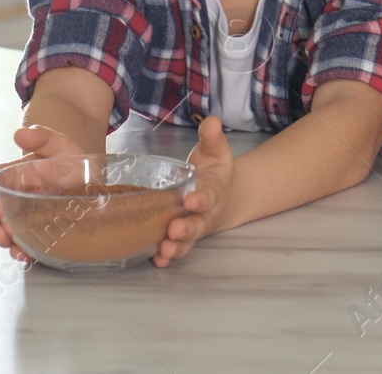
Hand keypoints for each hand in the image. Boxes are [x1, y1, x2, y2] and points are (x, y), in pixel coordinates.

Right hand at [0, 125, 85, 260]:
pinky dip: (22, 251)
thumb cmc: (69, 161)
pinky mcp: (40, 235)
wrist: (93, 179)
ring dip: (1, 235)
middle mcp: (16, 199)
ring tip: (3, 235)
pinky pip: (26, 246)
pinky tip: (22, 251)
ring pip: (6, 230)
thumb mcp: (58, 145)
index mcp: (15, 177)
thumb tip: (20, 134)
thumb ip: (40, 138)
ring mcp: (26, 219)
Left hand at [153, 116, 235, 264]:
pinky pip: (176, 250)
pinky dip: (167, 257)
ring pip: (187, 242)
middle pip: (197, 224)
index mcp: (213, 190)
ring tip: (164, 250)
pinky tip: (156, 260)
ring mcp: (194, 228)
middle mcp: (205, 213)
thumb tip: (212, 120)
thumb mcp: (216, 151)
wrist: (225, 197)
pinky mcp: (183, 238)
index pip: (208, 195)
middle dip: (186, 229)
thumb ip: (212, 138)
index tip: (191, 200)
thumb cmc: (214, 171)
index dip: (201, 199)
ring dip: (176, 247)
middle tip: (174, 230)